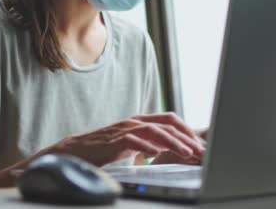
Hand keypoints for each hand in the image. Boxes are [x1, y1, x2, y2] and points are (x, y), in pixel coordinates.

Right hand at [41, 113, 205, 166]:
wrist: (76, 151)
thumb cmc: (104, 149)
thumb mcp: (131, 145)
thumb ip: (148, 143)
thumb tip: (168, 148)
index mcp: (139, 121)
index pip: (169, 120)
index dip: (186, 130)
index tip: (198, 144)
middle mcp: (134, 122)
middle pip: (166, 123)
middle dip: (186, 136)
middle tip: (200, 149)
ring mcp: (123, 129)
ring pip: (154, 130)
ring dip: (173, 142)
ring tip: (187, 153)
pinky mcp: (113, 140)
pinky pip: (134, 141)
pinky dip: (148, 147)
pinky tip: (157, 155)